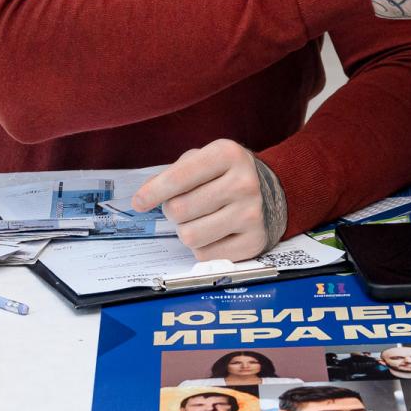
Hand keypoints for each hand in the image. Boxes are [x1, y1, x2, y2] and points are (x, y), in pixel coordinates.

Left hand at [131, 139, 278, 260]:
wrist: (271, 190)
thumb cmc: (226, 174)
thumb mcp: (204, 159)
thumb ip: (173, 174)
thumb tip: (143, 199)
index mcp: (228, 155)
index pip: (178, 178)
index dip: (153, 192)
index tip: (139, 202)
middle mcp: (244, 183)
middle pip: (179, 210)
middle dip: (173, 211)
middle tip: (185, 206)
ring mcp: (251, 213)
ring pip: (190, 236)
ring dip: (187, 231)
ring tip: (200, 220)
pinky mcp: (254, 240)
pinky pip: (205, 255)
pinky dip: (202, 247)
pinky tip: (216, 233)